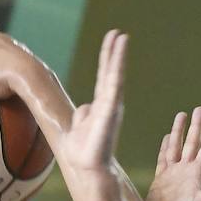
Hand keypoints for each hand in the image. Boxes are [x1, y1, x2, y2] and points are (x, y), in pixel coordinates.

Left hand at [57, 29, 127, 179]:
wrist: (86, 167)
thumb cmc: (82, 152)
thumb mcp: (79, 127)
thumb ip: (83, 115)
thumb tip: (86, 108)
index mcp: (101, 106)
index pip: (104, 76)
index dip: (108, 58)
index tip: (112, 39)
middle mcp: (108, 104)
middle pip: (111, 73)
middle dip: (115, 53)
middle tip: (120, 34)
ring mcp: (111, 107)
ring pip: (114, 76)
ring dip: (118, 56)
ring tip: (121, 37)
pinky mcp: (110, 112)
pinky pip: (114, 86)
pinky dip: (117, 70)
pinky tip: (118, 57)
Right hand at [146, 107, 200, 200]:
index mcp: (198, 173)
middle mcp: (187, 170)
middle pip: (193, 142)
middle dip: (197, 126)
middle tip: (200, 109)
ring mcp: (174, 173)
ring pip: (177, 146)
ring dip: (180, 131)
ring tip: (182, 115)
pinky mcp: (162, 179)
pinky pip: (164, 158)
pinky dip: (166, 147)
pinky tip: (168, 137)